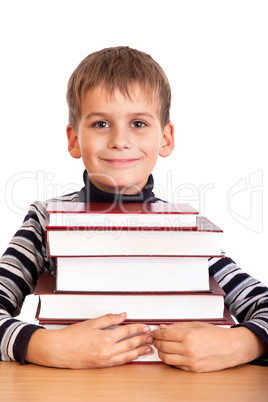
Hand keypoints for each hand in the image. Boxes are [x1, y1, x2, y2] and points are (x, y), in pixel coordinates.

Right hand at [26, 313, 152, 368]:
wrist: (58, 350)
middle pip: (130, 344)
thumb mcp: (92, 323)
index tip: (146, 327)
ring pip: (127, 355)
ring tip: (147, 348)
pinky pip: (119, 362)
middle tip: (151, 337)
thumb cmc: (72, 336)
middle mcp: (107, 351)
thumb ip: (109, 319)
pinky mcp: (101, 365)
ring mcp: (105, 360)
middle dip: (142, 340)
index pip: (127, 332)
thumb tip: (122, 316)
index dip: (138, 328)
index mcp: (106, 338)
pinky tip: (133, 356)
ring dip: (139, 351)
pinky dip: (128, 358)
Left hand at [152, 321, 267, 371]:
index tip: (155, 332)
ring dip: (160, 352)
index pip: (165, 335)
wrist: (231, 348)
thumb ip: (178, 326)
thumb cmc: (215, 335)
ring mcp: (190, 361)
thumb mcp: (196, 325)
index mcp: (189, 336)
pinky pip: (175, 365)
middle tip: (155, 339)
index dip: (157, 333)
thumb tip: (163, 327)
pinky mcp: (193, 369)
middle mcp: (188, 349)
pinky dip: (170, 359)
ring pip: (166, 358)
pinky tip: (171, 353)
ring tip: (161, 347)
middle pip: (163, 347)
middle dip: (156, 342)